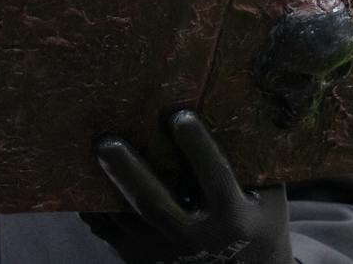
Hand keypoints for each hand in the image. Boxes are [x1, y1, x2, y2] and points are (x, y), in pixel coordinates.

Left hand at [85, 111, 290, 263]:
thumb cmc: (258, 224)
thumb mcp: (268, 197)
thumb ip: (254, 161)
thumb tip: (242, 103)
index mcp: (232, 216)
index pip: (214, 177)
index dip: (197, 146)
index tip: (179, 115)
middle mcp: (196, 238)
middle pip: (155, 204)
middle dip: (129, 172)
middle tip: (106, 141)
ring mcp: (167, 255)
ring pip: (127, 221)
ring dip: (104, 189)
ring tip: (86, 154)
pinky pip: (113, 235)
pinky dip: (97, 211)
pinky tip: (84, 185)